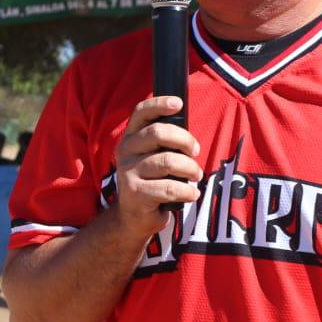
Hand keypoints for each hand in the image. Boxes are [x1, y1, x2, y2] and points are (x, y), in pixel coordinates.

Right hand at [112, 96, 201, 238]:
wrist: (134, 218)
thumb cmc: (152, 182)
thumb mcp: (154, 157)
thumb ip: (165, 143)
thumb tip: (189, 136)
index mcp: (131, 137)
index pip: (141, 113)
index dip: (159, 104)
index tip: (178, 104)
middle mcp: (125, 151)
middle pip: (158, 133)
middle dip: (185, 140)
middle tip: (196, 152)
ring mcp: (127, 172)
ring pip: (167, 161)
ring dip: (190, 169)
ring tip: (196, 176)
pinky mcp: (135, 193)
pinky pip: (169, 188)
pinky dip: (187, 191)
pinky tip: (192, 194)